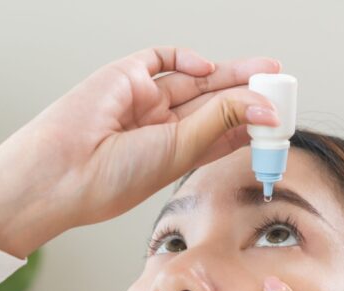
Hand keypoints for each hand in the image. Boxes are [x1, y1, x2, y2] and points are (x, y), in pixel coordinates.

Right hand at [0, 46, 282, 258]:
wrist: (62, 171)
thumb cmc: (111, 179)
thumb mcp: (180, 151)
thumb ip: (220, 121)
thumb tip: (263, 105)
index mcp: (171, 155)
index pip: (220, 134)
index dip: (250, 125)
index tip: (280, 121)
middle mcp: (159, 127)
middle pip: (213, 103)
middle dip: (248, 93)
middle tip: (281, 86)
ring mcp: (142, 100)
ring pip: (195, 79)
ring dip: (230, 74)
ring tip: (266, 72)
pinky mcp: (124, 76)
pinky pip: (161, 58)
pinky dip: (186, 58)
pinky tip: (208, 68)